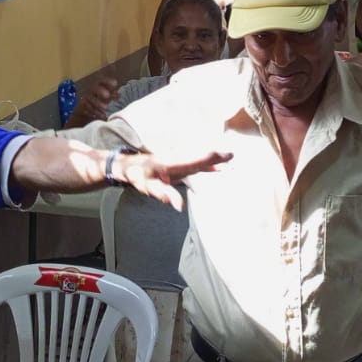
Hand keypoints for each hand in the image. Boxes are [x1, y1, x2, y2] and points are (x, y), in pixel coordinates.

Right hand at [66, 77, 118, 126]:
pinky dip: (95, 112)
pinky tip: (101, 115)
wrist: (83, 107)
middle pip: (94, 88)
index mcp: (97, 85)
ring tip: (106, 108)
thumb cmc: (97, 98)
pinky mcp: (82, 106)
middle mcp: (90, 90)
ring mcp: (85, 98)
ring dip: (98, 103)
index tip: (115, 84)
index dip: (108, 81)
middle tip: (107, 95)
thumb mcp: (105, 95)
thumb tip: (119, 95)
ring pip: (91, 99)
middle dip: (100, 91)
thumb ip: (112, 94)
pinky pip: (87, 108)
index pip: (101, 80)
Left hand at [117, 149, 232, 210]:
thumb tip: (180, 206)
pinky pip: (195, 163)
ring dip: (213, 159)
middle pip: (200, 158)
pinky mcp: (177, 163)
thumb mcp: (149, 188)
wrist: (128, 166)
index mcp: (172, 163)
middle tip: (233, 155)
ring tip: (230, 159)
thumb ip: (165, 194)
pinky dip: (206, 164)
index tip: (225, 156)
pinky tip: (217, 167)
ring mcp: (177, 159)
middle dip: (215, 157)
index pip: (195, 161)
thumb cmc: (138, 176)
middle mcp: (177, 158)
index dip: (210, 159)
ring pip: (198, 159)